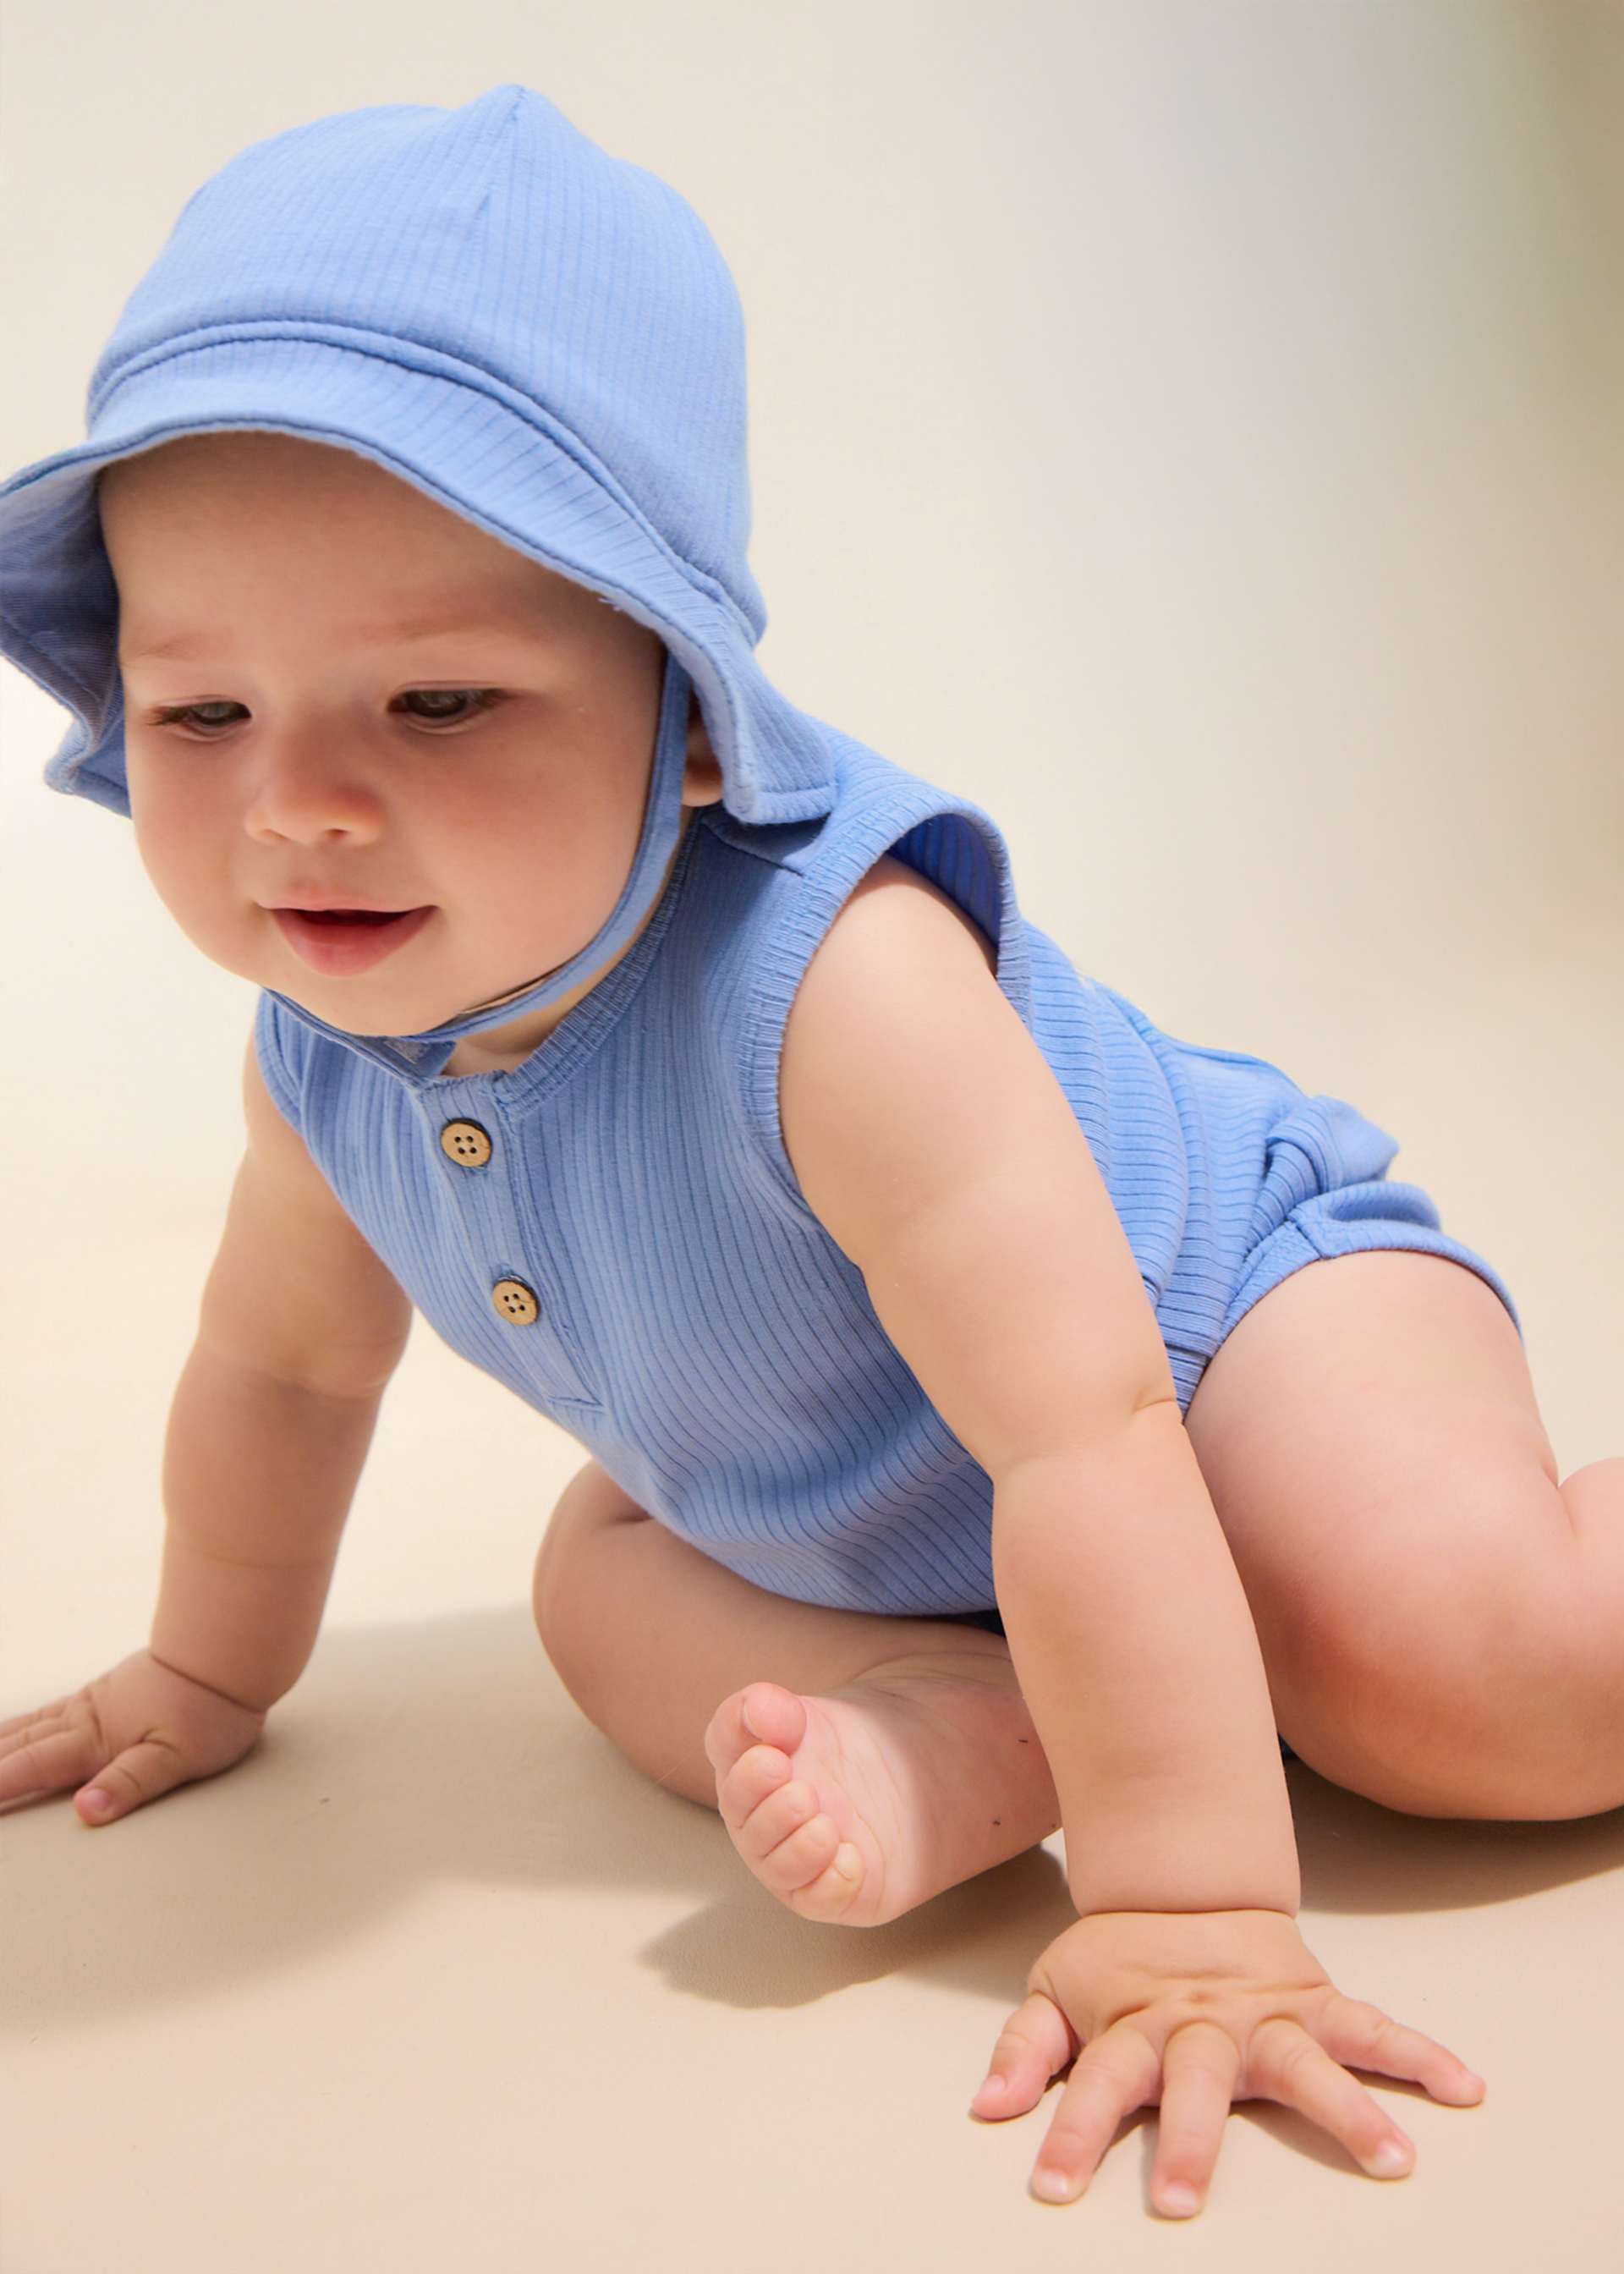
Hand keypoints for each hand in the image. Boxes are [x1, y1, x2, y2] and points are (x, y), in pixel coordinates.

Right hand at [0, 1648, 266, 1825]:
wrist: (228, 1652)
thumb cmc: (210, 1709)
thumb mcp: (179, 1757)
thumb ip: (130, 1784)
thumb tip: (85, 1810)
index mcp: (95, 1740)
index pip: (33, 1768)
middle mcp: (84, 1719)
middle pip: (20, 1746)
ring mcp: (93, 1702)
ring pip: (30, 1725)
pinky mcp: (106, 1691)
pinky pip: (49, 1710)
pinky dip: (21, 1722)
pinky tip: (17, 1728)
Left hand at [969, 1908, 1485, 2216]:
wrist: (1185, 1881)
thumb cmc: (1120, 1956)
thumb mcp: (1056, 1991)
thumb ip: (1024, 2050)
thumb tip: (986, 2111)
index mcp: (1135, 2026)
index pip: (1096, 2084)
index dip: (1070, 2131)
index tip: (1052, 2189)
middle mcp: (1203, 2025)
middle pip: (1197, 2082)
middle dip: (1193, 2142)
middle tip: (1187, 2203)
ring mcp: (1265, 2015)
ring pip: (1304, 2059)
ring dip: (1348, 2106)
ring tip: (1391, 2155)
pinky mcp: (1314, 2002)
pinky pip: (1373, 2028)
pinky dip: (1420, 2054)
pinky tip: (1462, 2086)